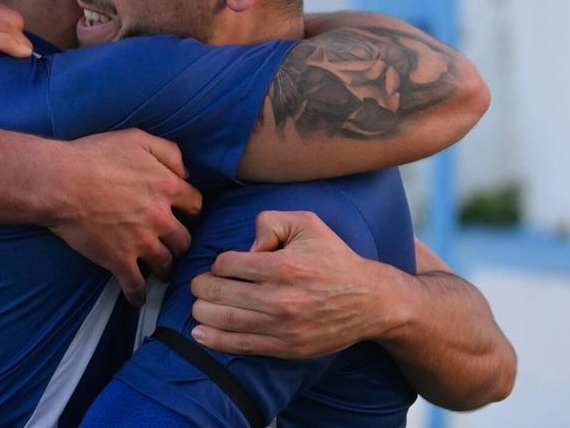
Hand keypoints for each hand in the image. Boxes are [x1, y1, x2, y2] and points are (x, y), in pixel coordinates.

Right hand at [51, 129, 201, 305]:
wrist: (61, 182)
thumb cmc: (94, 156)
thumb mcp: (137, 138)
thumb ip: (169, 152)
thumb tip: (185, 171)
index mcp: (167, 187)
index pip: (196, 205)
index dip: (191, 211)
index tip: (186, 215)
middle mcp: (160, 218)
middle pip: (185, 240)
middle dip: (180, 243)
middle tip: (173, 244)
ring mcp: (141, 242)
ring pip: (166, 264)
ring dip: (165, 268)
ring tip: (161, 270)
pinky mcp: (119, 260)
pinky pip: (136, 286)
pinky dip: (139, 295)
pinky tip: (138, 298)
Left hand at [189, 210, 401, 357]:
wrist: (370, 301)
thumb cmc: (333, 258)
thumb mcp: (306, 223)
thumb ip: (269, 221)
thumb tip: (246, 246)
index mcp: (284, 266)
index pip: (227, 264)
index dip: (219, 263)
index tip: (224, 265)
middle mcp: (280, 298)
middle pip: (218, 292)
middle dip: (202, 286)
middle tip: (199, 284)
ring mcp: (282, 327)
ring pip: (224, 320)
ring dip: (202, 311)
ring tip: (199, 304)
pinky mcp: (286, 347)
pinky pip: (241, 346)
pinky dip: (214, 340)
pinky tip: (199, 333)